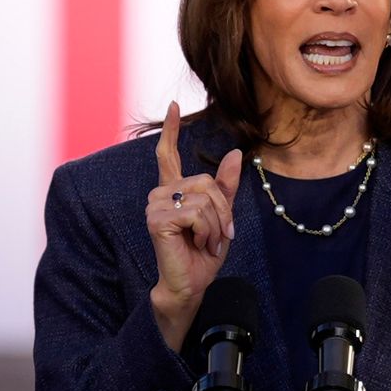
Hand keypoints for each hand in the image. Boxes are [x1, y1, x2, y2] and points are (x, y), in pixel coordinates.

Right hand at [145, 102, 241, 348]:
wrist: (192, 284)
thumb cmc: (202, 254)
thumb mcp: (221, 217)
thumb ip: (225, 187)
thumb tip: (234, 153)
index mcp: (173, 191)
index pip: (167, 155)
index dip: (171, 130)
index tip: (174, 105)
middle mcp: (160, 194)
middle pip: (206, 182)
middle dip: (222, 210)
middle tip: (220, 234)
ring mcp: (155, 204)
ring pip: (204, 198)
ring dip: (217, 224)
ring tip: (207, 241)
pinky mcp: (157, 218)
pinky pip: (197, 212)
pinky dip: (208, 231)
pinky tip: (199, 244)